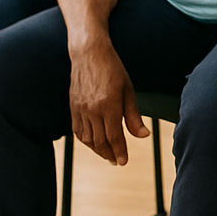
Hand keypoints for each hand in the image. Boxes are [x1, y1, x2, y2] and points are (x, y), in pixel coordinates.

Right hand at [69, 40, 149, 165]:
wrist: (89, 53)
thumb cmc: (113, 69)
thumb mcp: (128, 90)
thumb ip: (134, 115)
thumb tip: (143, 136)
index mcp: (109, 105)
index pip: (114, 137)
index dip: (119, 152)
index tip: (124, 162)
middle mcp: (92, 110)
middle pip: (100, 141)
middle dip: (109, 154)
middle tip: (117, 161)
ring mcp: (80, 109)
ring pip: (87, 139)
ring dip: (97, 150)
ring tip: (107, 154)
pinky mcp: (73, 107)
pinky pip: (77, 131)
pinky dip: (85, 140)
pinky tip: (93, 142)